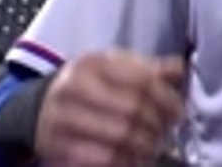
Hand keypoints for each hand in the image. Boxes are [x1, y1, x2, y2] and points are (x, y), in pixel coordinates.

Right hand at [36, 50, 186, 166]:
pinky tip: (134, 158)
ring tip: (153, 145)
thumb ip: (150, 69)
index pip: (143, 80)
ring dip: (145, 145)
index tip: (177, 112)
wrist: (42, 107)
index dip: (167, 99)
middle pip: (133, 110)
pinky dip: (125, 161)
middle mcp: (73, 88)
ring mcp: (62, 118)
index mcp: (94, 64)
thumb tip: (179, 69)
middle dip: (157, 124)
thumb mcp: (116, 68)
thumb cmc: (91, 86)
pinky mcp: (56, 146)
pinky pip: (103, 159)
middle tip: (166, 131)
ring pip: (120, 136)